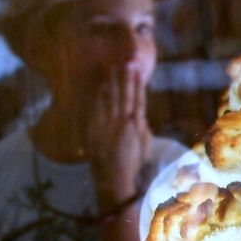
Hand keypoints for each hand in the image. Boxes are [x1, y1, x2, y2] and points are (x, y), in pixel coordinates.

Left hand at [88, 65, 151, 212]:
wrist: (114, 179)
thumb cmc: (132, 165)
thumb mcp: (145, 147)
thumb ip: (143, 130)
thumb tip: (140, 116)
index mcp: (136, 125)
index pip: (138, 99)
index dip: (137, 84)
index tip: (137, 71)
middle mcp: (122, 121)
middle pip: (124, 95)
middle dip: (125, 78)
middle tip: (125, 62)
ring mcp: (108, 124)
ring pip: (111, 98)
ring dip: (112, 82)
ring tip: (113, 68)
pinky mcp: (95, 129)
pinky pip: (98, 108)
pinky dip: (100, 96)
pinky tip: (102, 85)